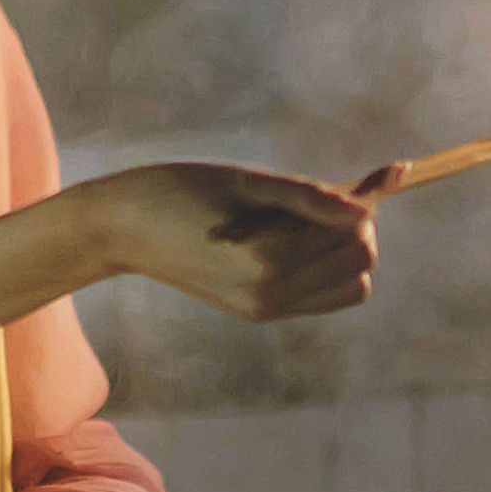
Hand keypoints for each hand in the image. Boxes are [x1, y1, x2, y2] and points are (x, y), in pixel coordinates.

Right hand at [85, 162, 376, 320]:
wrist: (121, 226)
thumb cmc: (180, 189)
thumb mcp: (246, 181)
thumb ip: (310, 196)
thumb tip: (369, 210)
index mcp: (266, 262)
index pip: (357, 238)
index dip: (360, 202)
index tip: (349, 179)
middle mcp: (269, 297)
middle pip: (358, 263)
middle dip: (351, 227)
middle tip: (312, 198)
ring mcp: (263, 309)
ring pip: (349, 285)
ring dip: (337, 250)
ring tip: (296, 221)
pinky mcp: (256, 312)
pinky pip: (321, 297)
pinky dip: (321, 267)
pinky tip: (288, 239)